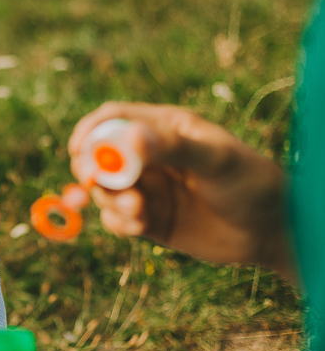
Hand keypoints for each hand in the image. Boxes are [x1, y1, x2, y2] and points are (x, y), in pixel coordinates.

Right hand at [68, 102, 291, 278]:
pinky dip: (118, 223)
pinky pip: (116, 219)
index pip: (113, 119)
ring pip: (104, 190)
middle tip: (94, 183)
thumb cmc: (250, 184)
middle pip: (99, 156)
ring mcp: (148, 188)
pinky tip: (139, 227)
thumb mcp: (215, 160)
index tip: (79, 150)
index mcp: (165, 128)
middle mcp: (150, 156)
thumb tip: (126, 140)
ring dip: (110, 200)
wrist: (270, 231)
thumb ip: (171, 148)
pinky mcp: (148, 219)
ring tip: (137, 211)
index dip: (91, 131)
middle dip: (93, 170)